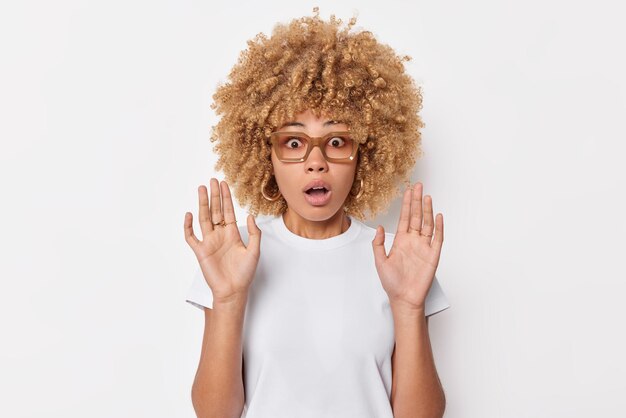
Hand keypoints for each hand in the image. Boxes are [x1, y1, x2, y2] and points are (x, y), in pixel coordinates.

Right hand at [184, 178, 261, 304]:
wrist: (233, 291)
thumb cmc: (244, 274)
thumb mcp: (255, 251)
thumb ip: (254, 233)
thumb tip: (249, 215)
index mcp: (232, 234)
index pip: (228, 211)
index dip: (226, 197)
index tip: (224, 184)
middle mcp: (219, 235)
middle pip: (215, 211)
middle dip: (214, 196)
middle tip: (212, 181)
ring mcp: (209, 242)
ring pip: (203, 218)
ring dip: (202, 204)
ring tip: (201, 189)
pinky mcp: (200, 251)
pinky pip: (191, 237)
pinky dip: (188, 226)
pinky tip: (189, 214)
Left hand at [371, 182, 443, 310]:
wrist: (403, 298)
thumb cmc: (392, 283)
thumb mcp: (380, 262)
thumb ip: (378, 244)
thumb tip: (379, 227)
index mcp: (401, 241)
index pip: (405, 218)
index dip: (406, 204)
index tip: (408, 191)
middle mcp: (413, 241)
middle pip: (416, 216)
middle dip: (417, 201)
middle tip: (419, 186)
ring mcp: (424, 247)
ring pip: (427, 224)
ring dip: (427, 210)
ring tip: (427, 196)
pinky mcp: (433, 255)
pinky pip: (437, 238)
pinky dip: (439, 227)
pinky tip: (438, 216)